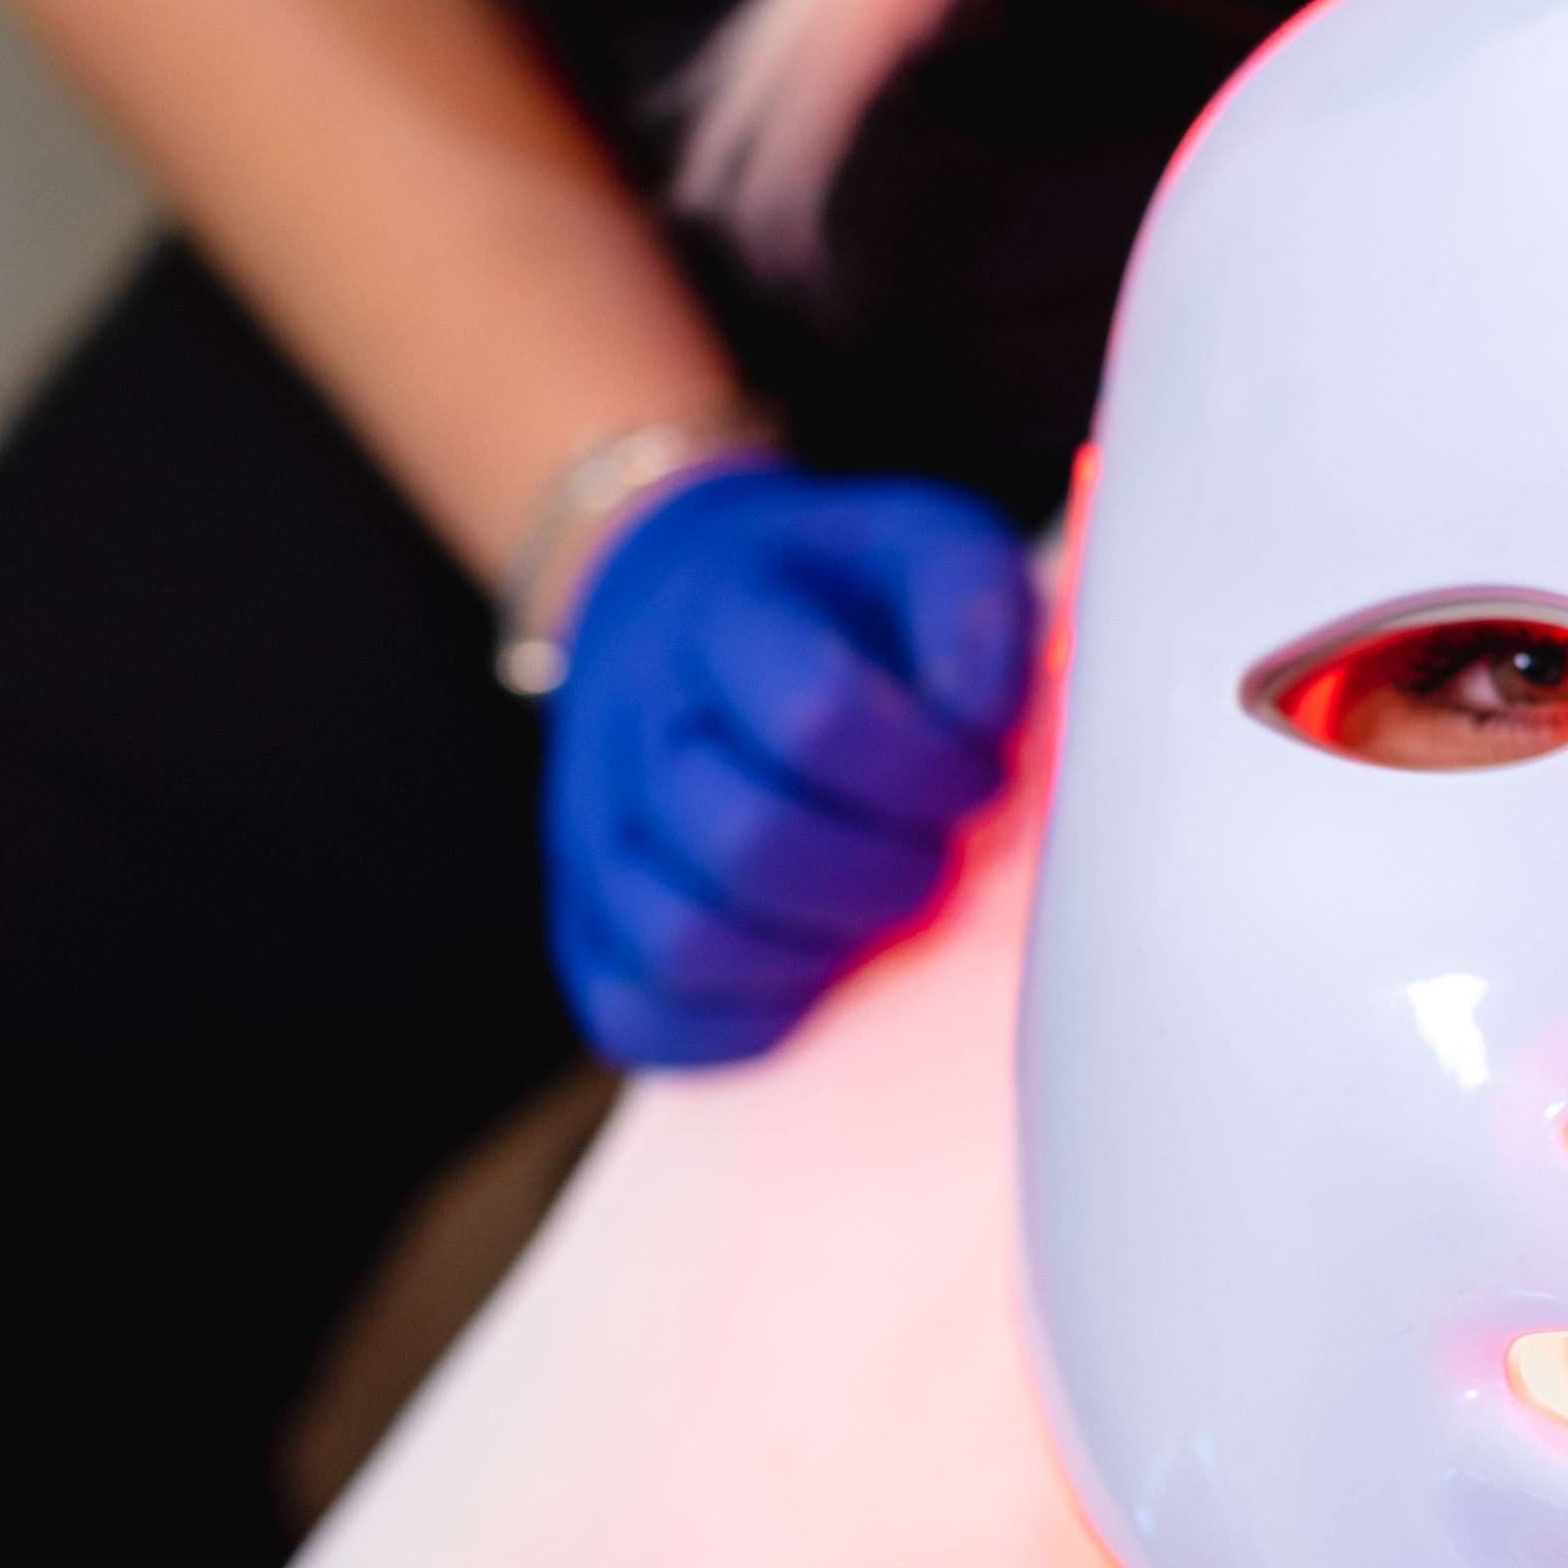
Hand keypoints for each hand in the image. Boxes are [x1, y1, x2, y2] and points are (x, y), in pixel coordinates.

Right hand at [544, 468, 1037, 1065]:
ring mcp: (595, 826)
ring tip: (874, 915)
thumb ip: (974, 608)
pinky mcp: (582, 916)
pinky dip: (732, 1023)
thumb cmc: (838, 594)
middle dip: (882, 875)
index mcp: (726, 613)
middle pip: (747, 841)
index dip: (925, 772)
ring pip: (680, 938)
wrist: (678, 600)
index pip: (816, 718)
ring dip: (812, 954)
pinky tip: (805, 976)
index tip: (978, 774)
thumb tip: (984, 713)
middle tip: (935, 857)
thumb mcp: (924, 545)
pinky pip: (630, 1013)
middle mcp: (638, 720)